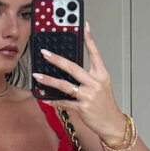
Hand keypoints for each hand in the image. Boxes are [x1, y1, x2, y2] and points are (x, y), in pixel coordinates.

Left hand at [33, 21, 125, 141]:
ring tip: (37, 76)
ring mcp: (89, 95)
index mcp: (101, 75)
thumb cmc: (105, 104)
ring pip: (64, 85)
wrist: (112, 123)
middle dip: (56, 59)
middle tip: (45, 53)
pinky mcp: (83, 108)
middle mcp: (95, 83)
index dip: (89, 39)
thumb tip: (67, 70)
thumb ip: (88, 77)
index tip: (84, 26)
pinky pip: (64, 102)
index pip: (95, 53)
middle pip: (73, 67)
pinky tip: (45, 98)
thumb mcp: (101, 86)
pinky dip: (53, 100)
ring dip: (49, 80)